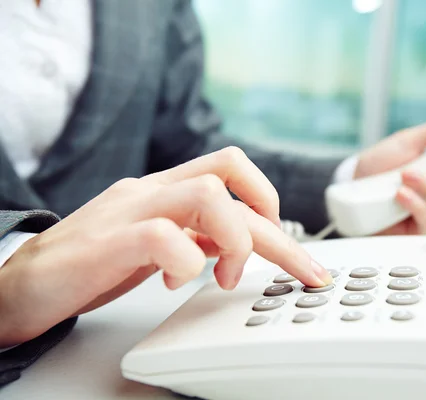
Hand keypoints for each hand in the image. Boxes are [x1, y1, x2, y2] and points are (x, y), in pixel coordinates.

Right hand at [0, 147, 331, 346]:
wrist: (23, 282)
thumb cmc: (92, 263)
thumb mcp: (158, 246)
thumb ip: (195, 236)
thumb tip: (236, 245)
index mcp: (166, 189)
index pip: (232, 173)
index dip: (272, 203)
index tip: (292, 246)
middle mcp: (153, 190)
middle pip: (232, 180)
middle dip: (280, 234)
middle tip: (303, 272)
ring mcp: (130, 210)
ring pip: (208, 193)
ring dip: (235, 240)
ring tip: (226, 276)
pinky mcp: (108, 241)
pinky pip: (163, 236)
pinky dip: (185, 262)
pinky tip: (174, 282)